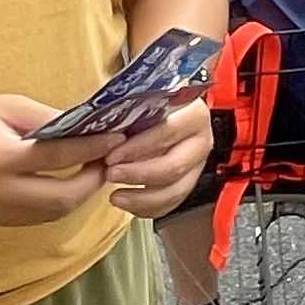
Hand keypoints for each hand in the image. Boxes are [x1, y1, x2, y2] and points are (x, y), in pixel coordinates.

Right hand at [0, 95, 115, 228]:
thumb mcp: (9, 107)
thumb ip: (50, 120)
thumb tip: (92, 128)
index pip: (58, 158)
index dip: (92, 149)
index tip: (116, 138)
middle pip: (62, 198)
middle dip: (92, 181)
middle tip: (108, 160)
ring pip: (55, 213)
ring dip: (80, 194)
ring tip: (93, 169)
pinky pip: (41, 216)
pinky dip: (60, 201)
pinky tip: (69, 182)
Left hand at [99, 89, 214, 218]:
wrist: (161, 112)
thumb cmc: (147, 103)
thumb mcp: (138, 96)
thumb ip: (127, 105)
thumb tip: (104, 116)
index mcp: (192, 112)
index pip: (168, 131)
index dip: (139, 147)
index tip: (111, 156)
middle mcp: (201, 139)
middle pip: (174, 165)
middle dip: (139, 175)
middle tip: (110, 174)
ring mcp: (197, 164)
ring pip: (175, 190)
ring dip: (142, 198)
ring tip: (115, 195)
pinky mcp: (189, 182)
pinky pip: (172, 204)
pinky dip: (148, 208)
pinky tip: (127, 203)